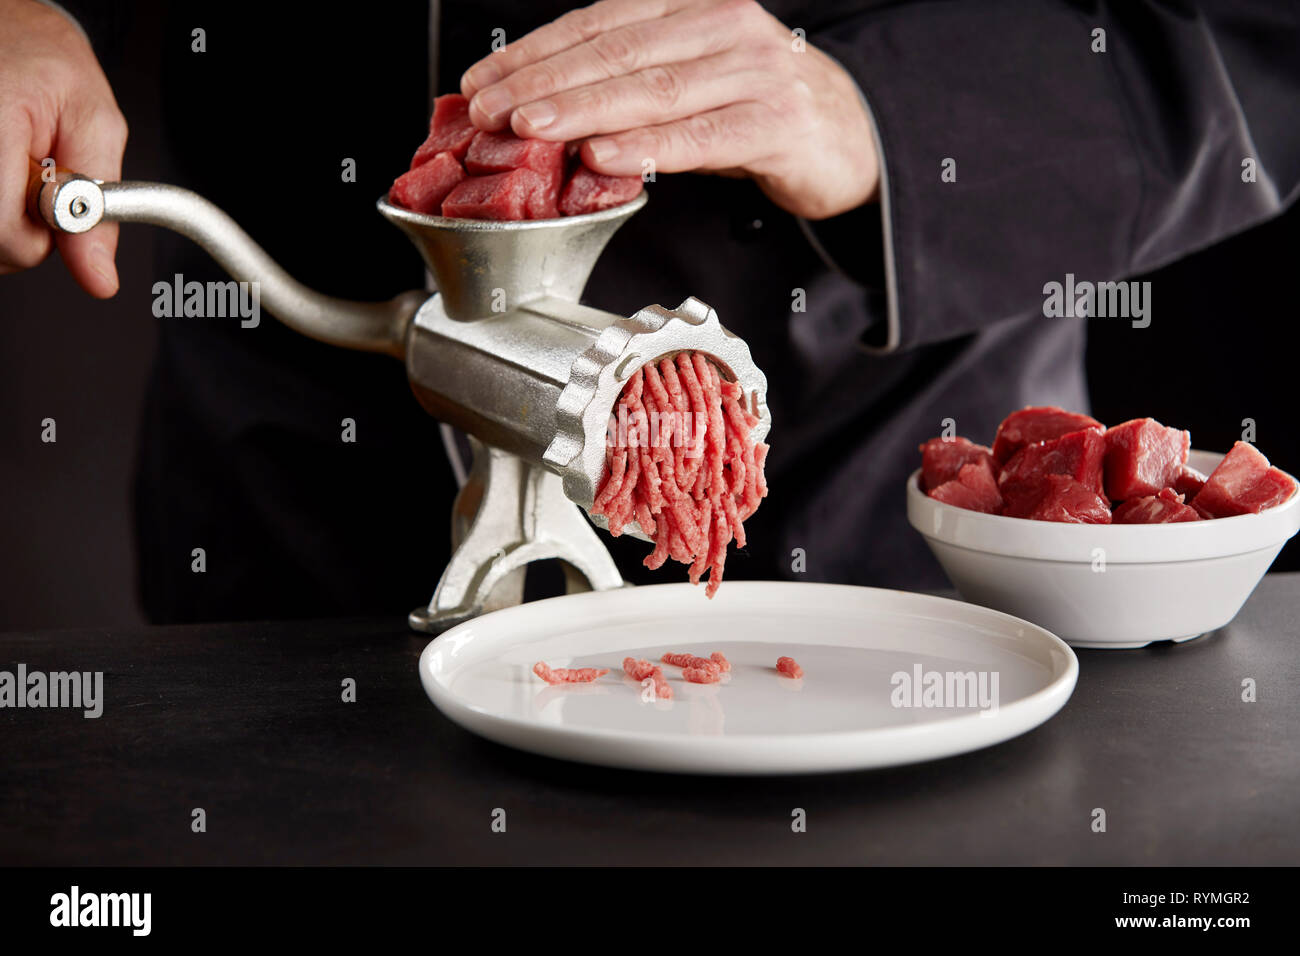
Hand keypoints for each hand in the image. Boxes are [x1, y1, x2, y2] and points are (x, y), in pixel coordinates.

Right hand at [0, 0, 127, 296]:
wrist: (6, 26)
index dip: (40, 235)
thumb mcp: (94, 123)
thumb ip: (99, 206)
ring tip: (13, 166)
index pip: (8, 238)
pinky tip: (1, 169)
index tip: (53, 199)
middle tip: (32, 175)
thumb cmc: (44, 63)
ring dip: (2, 216)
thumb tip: (99, 276)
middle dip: (19, 224)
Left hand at [460, 0, 878, 219]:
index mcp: (692, 5)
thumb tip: (543, 111)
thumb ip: (631, 87)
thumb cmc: (759, 112)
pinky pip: (701, 136)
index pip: (598, 22)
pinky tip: (605, 155)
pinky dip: (650, 146)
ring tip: (531, 126)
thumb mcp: (692, 83)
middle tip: (490, 108)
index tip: (485, 81)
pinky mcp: (775, 122)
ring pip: (652, 88)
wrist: (854, 138)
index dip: (536, 52)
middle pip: (616, 51)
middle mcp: (722, 25)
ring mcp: (752, 70)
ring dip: (583, 108)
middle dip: (544, 81)